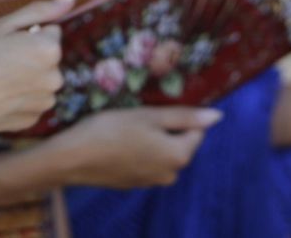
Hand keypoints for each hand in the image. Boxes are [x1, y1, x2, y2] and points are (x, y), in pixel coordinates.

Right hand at [0, 0, 76, 142]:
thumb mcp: (2, 25)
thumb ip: (41, 10)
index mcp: (49, 50)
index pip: (49, 31)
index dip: (25, 34)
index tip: (3, 42)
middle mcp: (55, 78)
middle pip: (47, 57)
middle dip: (28, 56)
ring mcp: (45, 102)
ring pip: (39, 80)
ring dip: (24, 78)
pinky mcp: (33, 120)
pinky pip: (31, 101)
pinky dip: (17, 98)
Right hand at [36, 106, 220, 188]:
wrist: (72, 158)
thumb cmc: (111, 130)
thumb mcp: (147, 116)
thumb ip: (183, 116)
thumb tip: (217, 116)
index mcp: (180, 155)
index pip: (195, 131)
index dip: (177, 115)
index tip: (154, 107)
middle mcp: (171, 173)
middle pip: (177, 143)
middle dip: (162, 129)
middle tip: (136, 115)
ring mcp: (151, 182)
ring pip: (159, 153)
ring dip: (148, 140)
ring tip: (123, 128)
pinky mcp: (133, 184)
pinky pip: (143, 163)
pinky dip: (135, 152)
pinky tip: (115, 143)